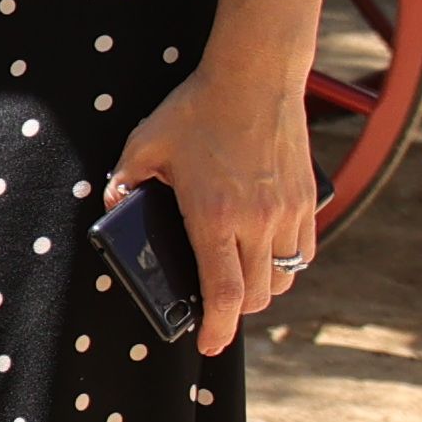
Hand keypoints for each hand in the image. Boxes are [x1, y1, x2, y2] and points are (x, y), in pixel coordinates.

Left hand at [105, 53, 319, 356]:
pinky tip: (267, 252)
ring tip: (241, 278)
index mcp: (214, 217)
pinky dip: (287, 262)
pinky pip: (303, 251)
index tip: (209, 345)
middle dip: (234, 311)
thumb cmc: (197, 109)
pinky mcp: (307, 199)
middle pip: (254, 295)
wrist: (255, 76)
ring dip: (262, 288)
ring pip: (283, 278)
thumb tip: (113, 204)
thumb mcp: (146, 142)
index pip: (222, 294)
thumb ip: (125, 178)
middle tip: (214, 305)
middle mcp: (256, 222)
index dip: (217, 329)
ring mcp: (286, 212)